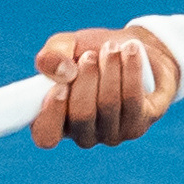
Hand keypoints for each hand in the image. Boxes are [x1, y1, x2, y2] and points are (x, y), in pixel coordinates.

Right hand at [30, 26, 172, 148]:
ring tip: (111, 47)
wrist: (133, 48)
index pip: (46, 136)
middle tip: (91, 55)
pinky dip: (130, 71)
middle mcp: (83, 134)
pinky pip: (132, 100)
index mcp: (57, 121)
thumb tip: (62, 73)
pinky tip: (130, 51)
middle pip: (82, 115)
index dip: (51, 113)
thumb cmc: (93, 51)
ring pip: (108, 105)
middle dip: (86, 79)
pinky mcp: (137, 125)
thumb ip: (51, 56)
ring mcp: (111, 134)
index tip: (59, 85)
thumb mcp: (67, 47)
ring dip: (109, 69)